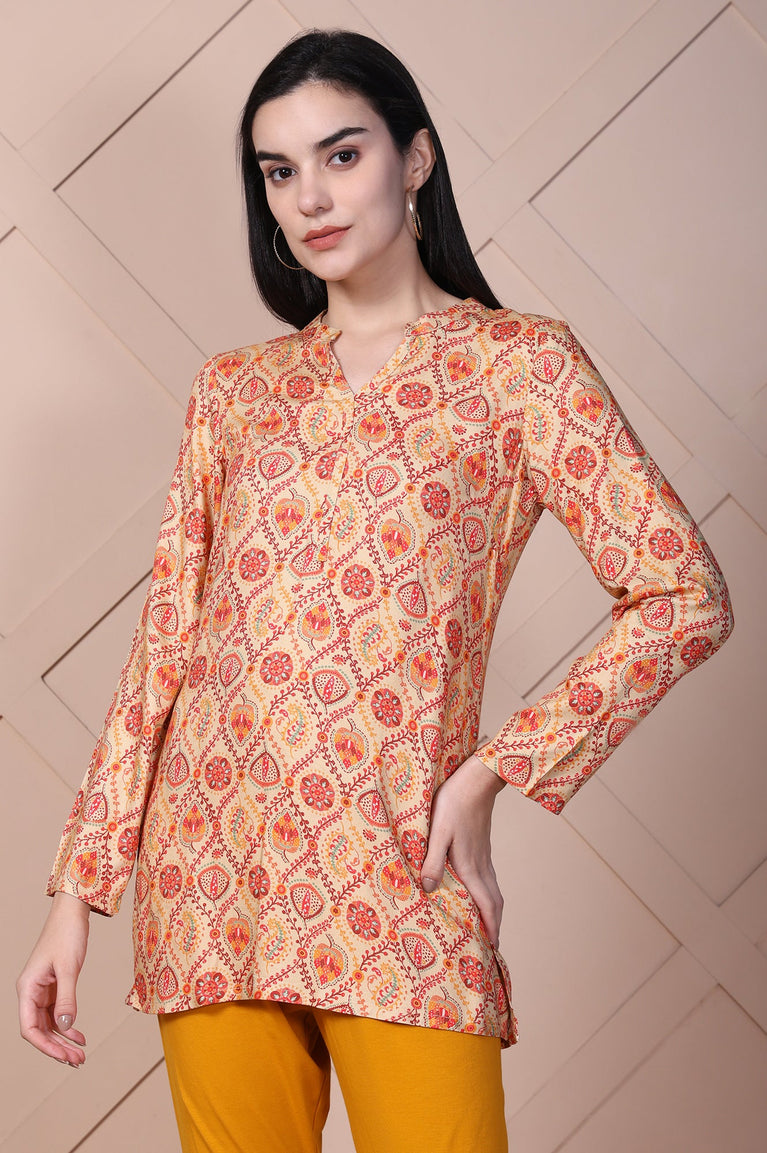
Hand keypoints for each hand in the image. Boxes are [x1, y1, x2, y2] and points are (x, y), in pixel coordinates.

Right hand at [17, 891, 90, 1066]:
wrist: (72, 913)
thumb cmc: (66, 934)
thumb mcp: (68, 968)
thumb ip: (66, 998)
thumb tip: (64, 1028)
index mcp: (27, 988)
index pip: (29, 1028)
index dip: (45, 1046)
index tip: (64, 1057)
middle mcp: (31, 992)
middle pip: (39, 1030)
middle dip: (57, 1048)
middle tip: (78, 1061)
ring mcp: (42, 991)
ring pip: (49, 1025)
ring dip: (63, 1041)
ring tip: (81, 1055)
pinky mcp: (53, 987)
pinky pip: (57, 1014)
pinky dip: (68, 1027)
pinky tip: (80, 1037)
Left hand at [421, 753, 505, 946]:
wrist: (476, 780)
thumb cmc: (454, 803)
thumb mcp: (437, 831)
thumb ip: (432, 860)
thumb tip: (427, 889)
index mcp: (471, 866)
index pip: (486, 905)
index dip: (491, 928)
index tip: (493, 948)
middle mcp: (482, 865)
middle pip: (495, 902)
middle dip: (495, 925)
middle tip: (493, 944)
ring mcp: (485, 855)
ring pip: (494, 890)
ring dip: (493, 911)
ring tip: (488, 925)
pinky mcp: (483, 846)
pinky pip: (490, 878)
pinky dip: (489, 894)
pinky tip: (479, 892)